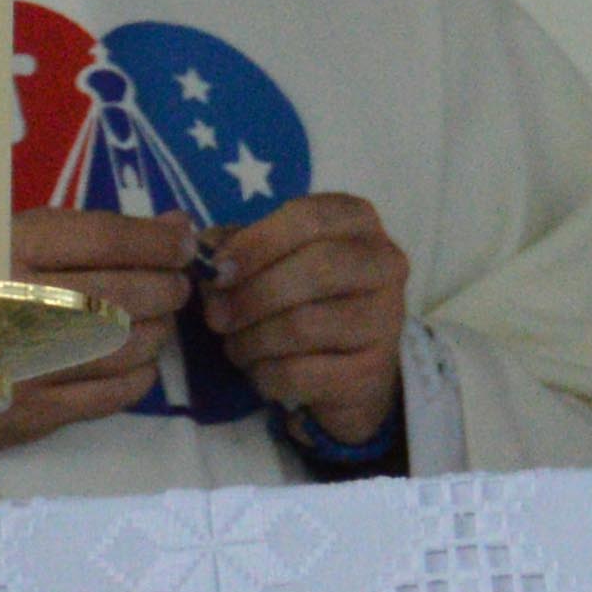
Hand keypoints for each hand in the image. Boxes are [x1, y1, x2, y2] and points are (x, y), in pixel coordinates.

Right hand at [0, 204, 186, 452]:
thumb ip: (94, 233)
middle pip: (130, 293)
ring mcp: (24, 364)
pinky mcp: (31, 413)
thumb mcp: (15, 239)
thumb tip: (178, 225)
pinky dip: (140, 374)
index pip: (109, 238)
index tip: (183, 243)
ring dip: (158, 331)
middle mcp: (15, 303)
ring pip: (132, 346)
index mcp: (6, 248)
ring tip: (151, 320)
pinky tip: (132, 360)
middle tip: (173, 286)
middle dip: (168, 287)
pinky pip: (116, 393)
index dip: (161, 240)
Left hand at [204, 193, 411, 448]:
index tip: (217, 270)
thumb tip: (205, 251)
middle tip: (216, 318)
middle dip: (251, 296)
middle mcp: (385, 263)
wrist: (351, 362)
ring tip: (236, 346)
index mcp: (358, 222)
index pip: (310, 217)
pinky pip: (302, 373)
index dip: (256, 243)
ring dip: (251, 340)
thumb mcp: (274, 256)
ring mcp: (386, 319)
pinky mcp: (372, 371)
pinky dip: (265, 374)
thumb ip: (238, 245)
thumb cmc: (304, 294)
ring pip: (305, 325)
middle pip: (315, 269)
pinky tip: (259, 370)